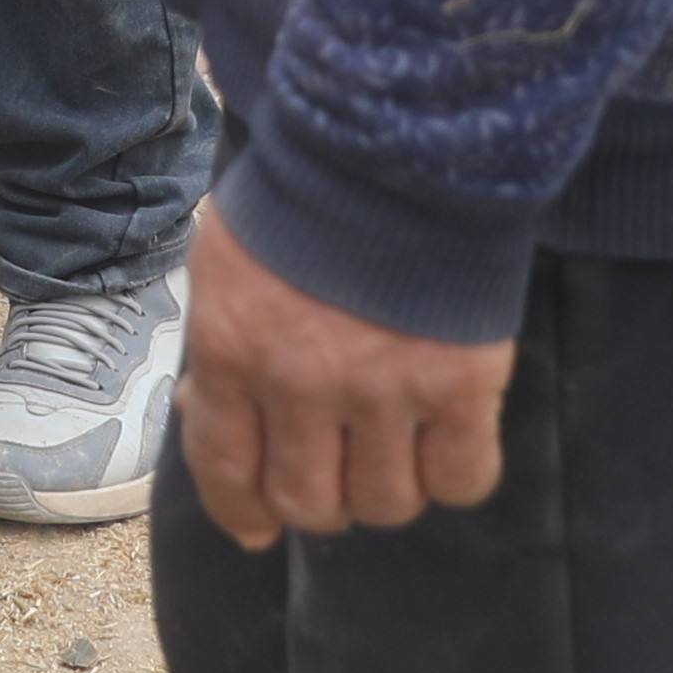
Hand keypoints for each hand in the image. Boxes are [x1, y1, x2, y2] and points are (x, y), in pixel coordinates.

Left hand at [176, 198, 514, 549]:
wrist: (395, 142)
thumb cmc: (302, 198)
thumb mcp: (226, 264)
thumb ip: (221, 345)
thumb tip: (210, 412)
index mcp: (234, 349)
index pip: (227, 468)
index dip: (242, 511)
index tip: (256, 530)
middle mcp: (302, 383)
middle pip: (311, 503)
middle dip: (321, 499)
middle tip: (336, 471)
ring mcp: (385, 389)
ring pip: (386, 504)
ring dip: (387, 490)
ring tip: (391, 451)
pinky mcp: (461, 385)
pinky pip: (462, 479)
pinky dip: (453, 476)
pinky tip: (446, 443)